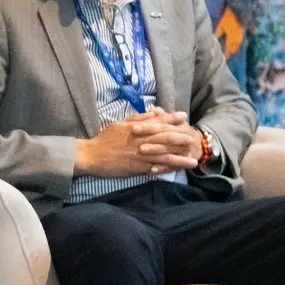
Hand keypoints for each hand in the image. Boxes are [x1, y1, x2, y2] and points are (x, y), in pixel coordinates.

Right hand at [74, 108, 198, 176]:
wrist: (91, 156)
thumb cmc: (104, 139)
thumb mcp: (119, 124)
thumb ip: (137, 118)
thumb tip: (154, 112)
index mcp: (137, 129)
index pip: (158, 122)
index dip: (172, 119)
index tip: (184, 116)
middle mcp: (141, 141)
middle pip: (165, 138)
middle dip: (181, 138)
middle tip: (194, 138)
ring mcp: (141, 155)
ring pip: (164, 155)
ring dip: (180, 158)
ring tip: (193, 161)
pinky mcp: (138, 168)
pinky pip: (156, 168)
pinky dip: (167, 169)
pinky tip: (177, 171)